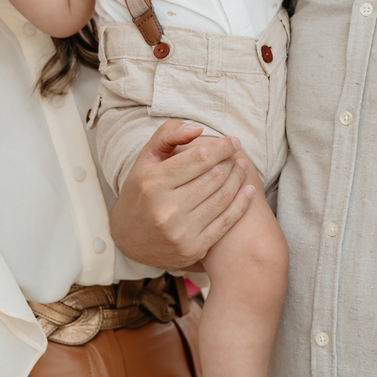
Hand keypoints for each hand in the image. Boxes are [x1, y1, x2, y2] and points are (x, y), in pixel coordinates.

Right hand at [109, 121, 252, 269]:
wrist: (128, 239)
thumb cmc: (140, 192)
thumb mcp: (145, 159)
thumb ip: (168, 135)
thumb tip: (198, 128)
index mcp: (153, 183)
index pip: (200, 158)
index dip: (222, 147)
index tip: (232, 142)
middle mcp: (166, 209)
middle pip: (214, 177)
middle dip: (231, 161)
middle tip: (238, 154)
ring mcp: (180, 232)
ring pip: (223, 198)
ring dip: (239, 179)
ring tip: (243, 168)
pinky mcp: (193, 249)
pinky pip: (226, 222)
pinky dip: (242, 204)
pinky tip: (249, 190)